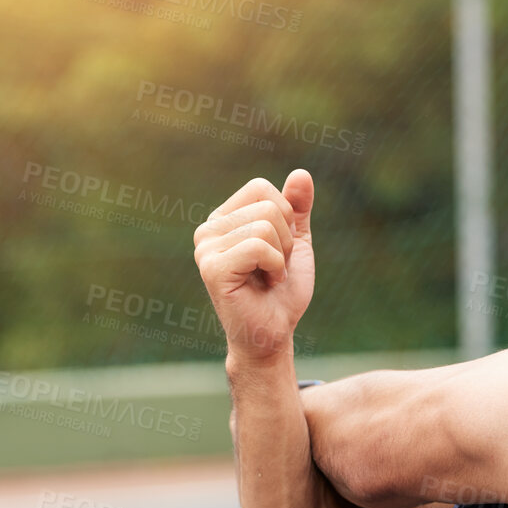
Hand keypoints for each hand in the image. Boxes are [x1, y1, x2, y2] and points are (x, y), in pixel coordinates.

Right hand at [192, 169, 314, 365]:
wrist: (273, 333)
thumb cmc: (281, 292)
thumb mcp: (295, 242)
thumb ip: (296, 208)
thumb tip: (301, 173)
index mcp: (221, 219)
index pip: (260, 187)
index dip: (284, 217)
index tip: (278, 249)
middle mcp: (207, 230)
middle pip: (267, 206)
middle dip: (286, 240)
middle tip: (274, 268)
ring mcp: (205, 249)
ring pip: (265, 226)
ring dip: (282, 256)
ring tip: (269, 277)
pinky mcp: (213, 268)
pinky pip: (259, 246)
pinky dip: (276, 267)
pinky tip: (264, 285)